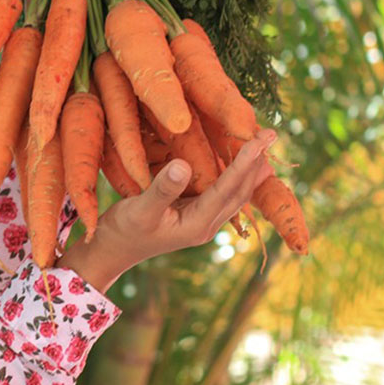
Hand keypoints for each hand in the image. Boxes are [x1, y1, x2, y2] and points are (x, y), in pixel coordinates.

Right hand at [56, 128, 277, 291]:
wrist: (111, 251)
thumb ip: (162, 188)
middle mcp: (206, 223)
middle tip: (271, 133)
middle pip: (240, 191)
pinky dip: (233, 175)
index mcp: (198, 223)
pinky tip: (235, 163)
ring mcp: (201, 220)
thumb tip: (184, 164)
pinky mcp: (193, 214)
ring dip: (250, 170)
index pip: (228, 187)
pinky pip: (221, 192)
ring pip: (234, 193)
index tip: (262, 137)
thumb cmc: (122, 231)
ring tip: (263, 147)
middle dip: (257, 163)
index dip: (246, 160)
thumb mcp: (139, 208)